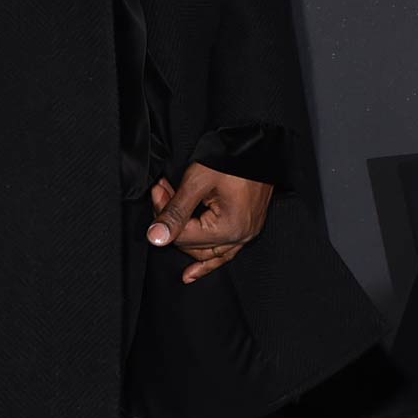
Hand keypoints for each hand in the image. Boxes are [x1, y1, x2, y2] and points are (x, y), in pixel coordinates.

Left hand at [147, 168, 272, 284]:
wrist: (261, 144)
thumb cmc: (234, 158)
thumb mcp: (198, 181)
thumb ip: (175, 211)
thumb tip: (156, 236)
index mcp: (229, 229)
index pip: (182, 236)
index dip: (163, 213)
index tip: (158, 190)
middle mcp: (239, 236)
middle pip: (191, 244)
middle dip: (172, 220)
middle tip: (163, 193)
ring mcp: (245, 234)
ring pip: (205, 250)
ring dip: (185, 234)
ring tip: (170, 210)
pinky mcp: (246, 227)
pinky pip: (224, 252)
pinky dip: (207, 261)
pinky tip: (192, 273)